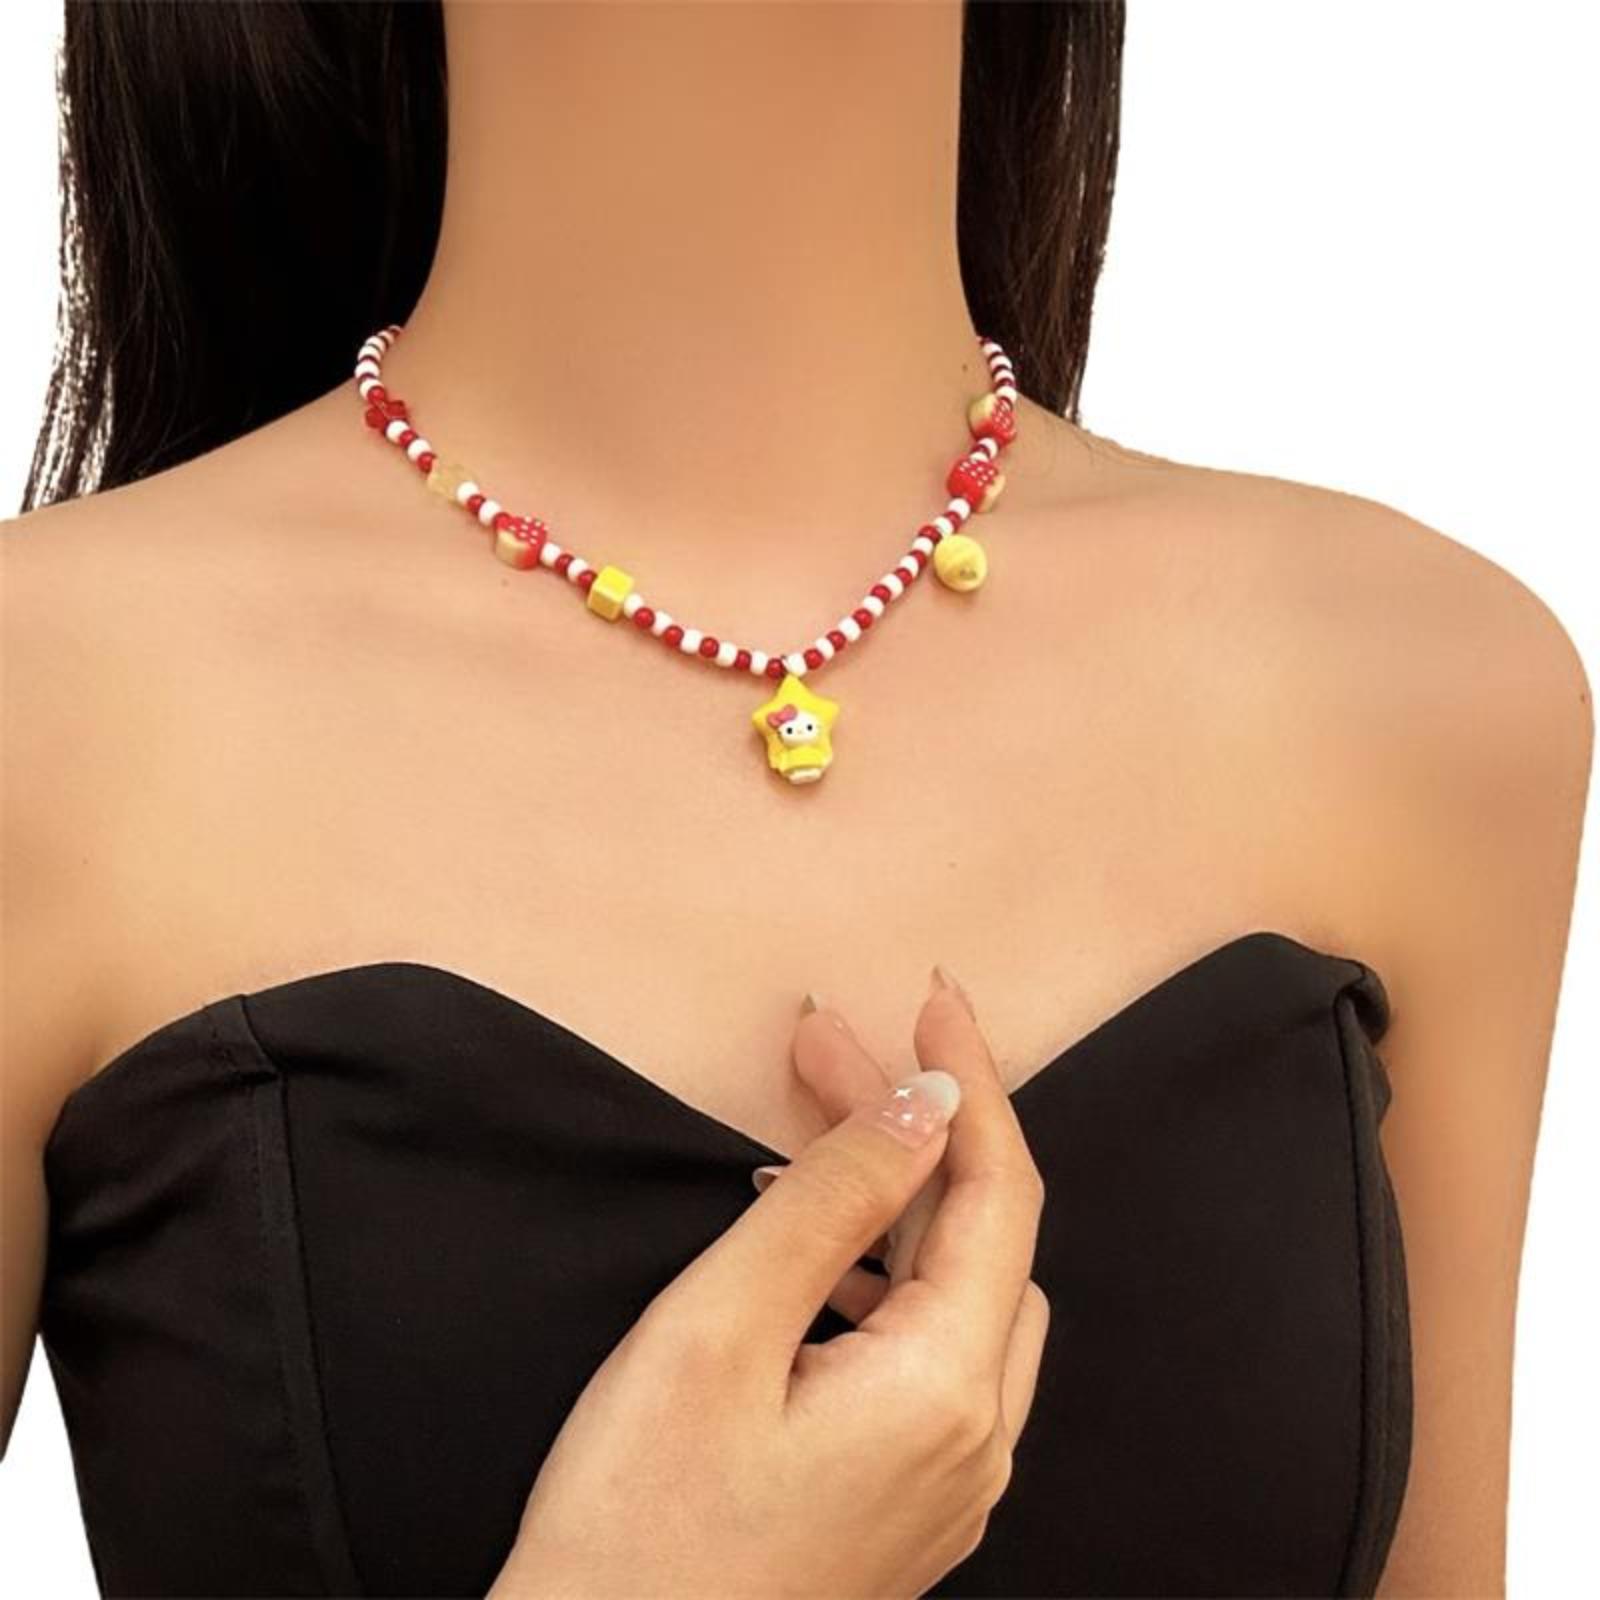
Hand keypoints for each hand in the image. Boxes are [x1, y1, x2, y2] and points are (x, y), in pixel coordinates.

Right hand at [487, 968, 1049, 1599]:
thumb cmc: (636, 1525)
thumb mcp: (721, 1326)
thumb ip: (835, 1201)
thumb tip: (928, 1105)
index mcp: (945, 1393)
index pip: (999, 1191)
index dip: (972, 1079)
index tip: (935, 993)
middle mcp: (974, 1445)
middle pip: (978, 1236)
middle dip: (913, 1127)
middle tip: (823, 1050)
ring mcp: (946, 1487)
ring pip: (954, 1293)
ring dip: (893, 1201)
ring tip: (803, 1137)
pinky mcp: (904, 1507)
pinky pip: (926, 1355)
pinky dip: (881, 1277)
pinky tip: (809, 1254)